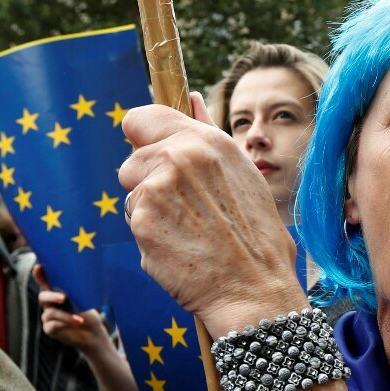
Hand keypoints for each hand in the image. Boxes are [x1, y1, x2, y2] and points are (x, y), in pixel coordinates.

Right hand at [35, 264, 112, 352]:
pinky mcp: (50, 329)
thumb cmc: (88, 315)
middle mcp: (49, 304)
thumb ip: (76, 293)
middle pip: (43, 297)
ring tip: (80, 320)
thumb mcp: (84, 302)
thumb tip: (80, 280)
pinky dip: (65, 323)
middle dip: (52, 296)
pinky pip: (52, 325)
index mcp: (56, 294)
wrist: (92, 334)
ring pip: (51, 313)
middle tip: (63, 298)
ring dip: (66, 316)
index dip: (39, 275)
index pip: (45, 283)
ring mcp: (48, 316)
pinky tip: (77, 323)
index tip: (38, 267)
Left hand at [118, 94, 305, 335]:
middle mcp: (180, 156)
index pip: (141, 118)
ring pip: (132, 193)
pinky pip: (134, 222)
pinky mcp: (142, 219)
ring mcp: (158, 187)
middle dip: (149, 184)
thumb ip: (208, 135)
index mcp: (208, 141)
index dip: (144, 140)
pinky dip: (151, 237)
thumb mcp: (243, 177)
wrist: (256, 291)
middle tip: (188, 213)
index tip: (154, 158)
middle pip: (132, 160)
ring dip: (150, 211)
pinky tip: (181, 249)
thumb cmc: (257, 241)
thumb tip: (191, 99)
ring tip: (189, 233)